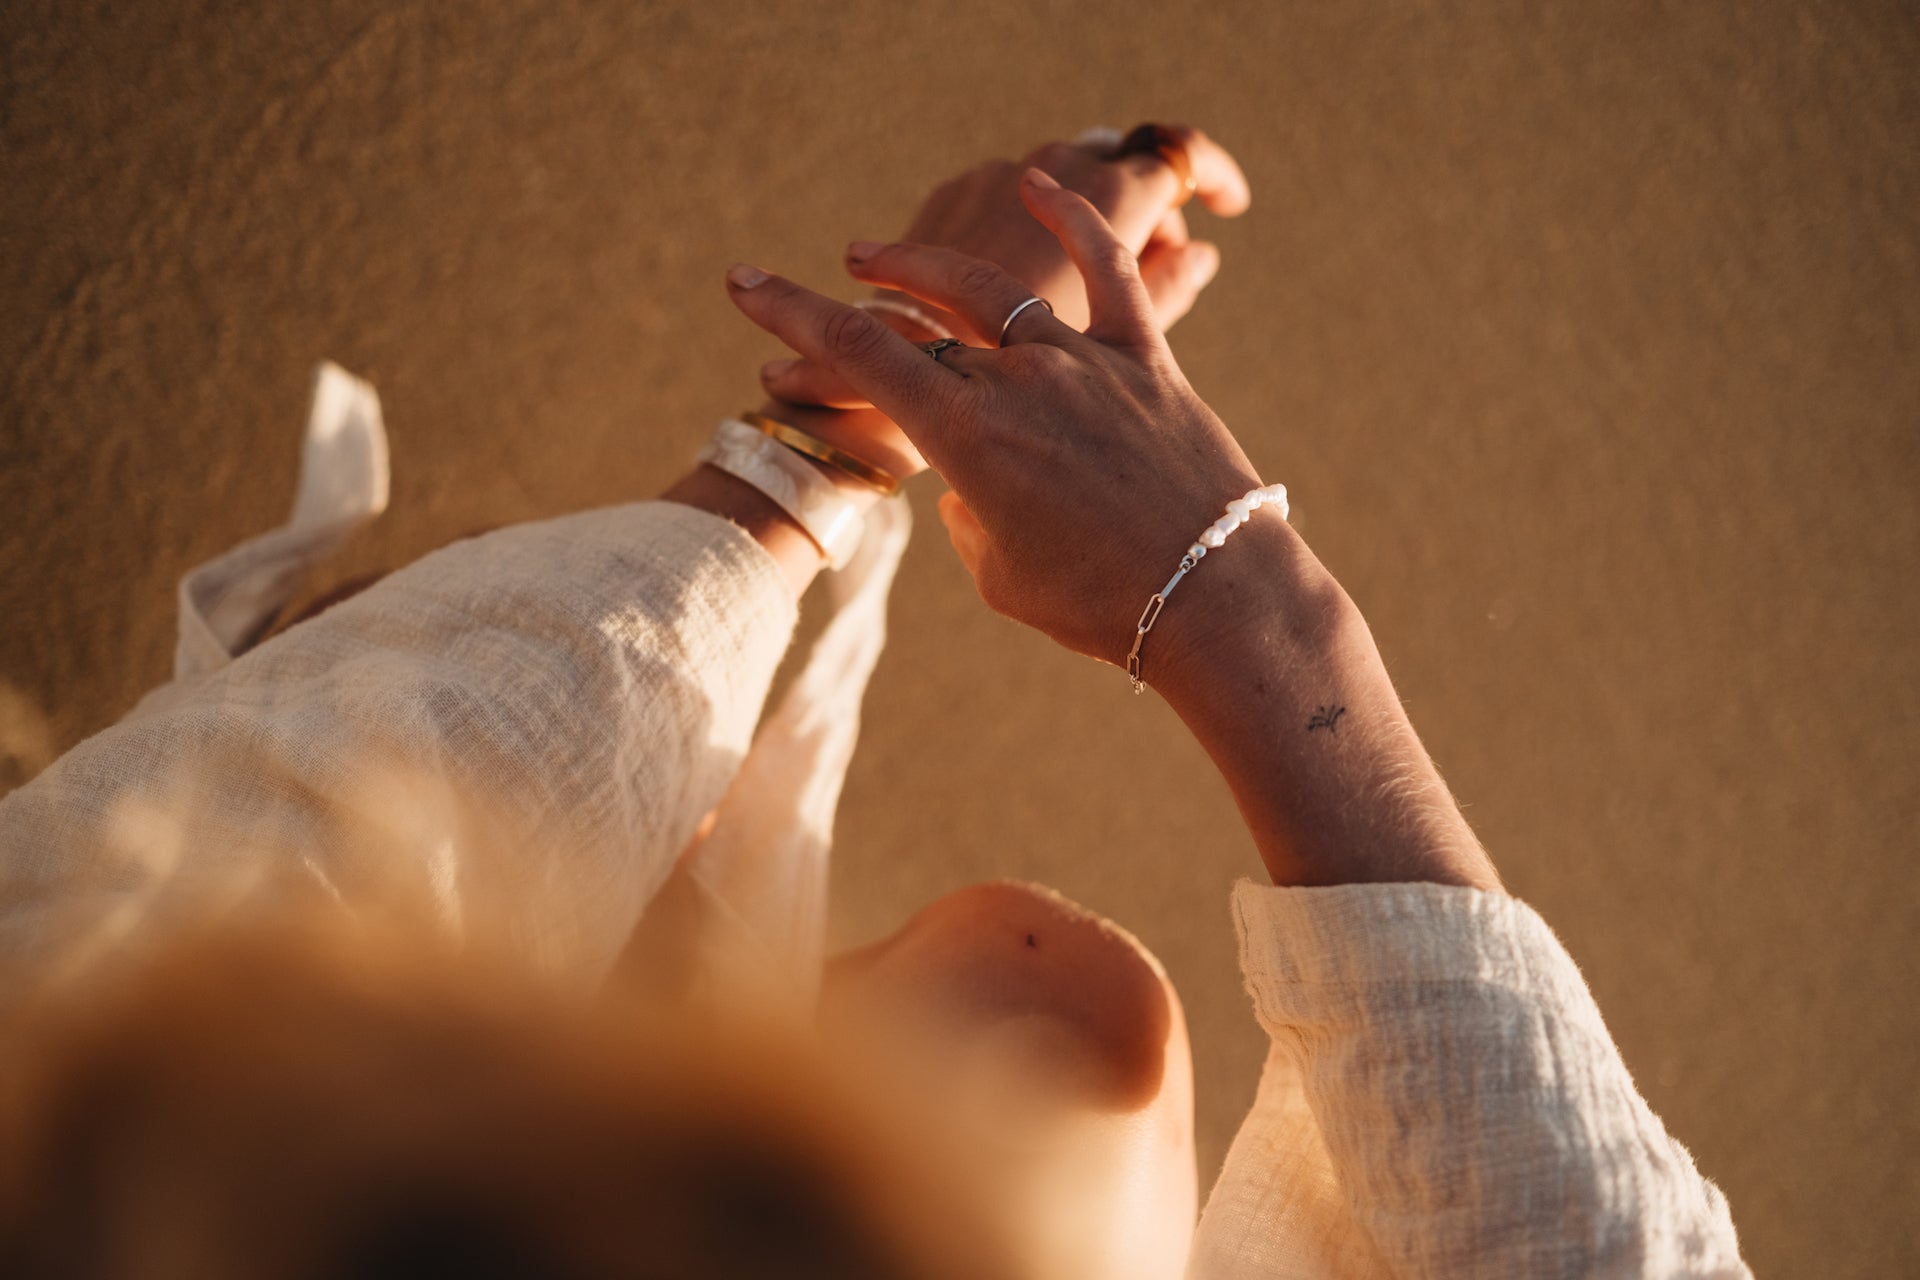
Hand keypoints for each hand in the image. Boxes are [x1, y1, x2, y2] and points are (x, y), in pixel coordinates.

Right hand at [723, 169, 1277, 667]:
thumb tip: (978, 479)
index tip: (747, 286)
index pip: (860, 356)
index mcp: (967, 439)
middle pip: (913, 329)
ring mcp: (1083, 361)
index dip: (793, 315)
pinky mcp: (1144, 359)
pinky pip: (1109, 272)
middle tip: (799, 290)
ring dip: (923, 268)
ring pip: (989, 291)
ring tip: (875, 256)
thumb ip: (973, 512)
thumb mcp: (1001, 574)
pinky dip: (1074, 221)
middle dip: (842, 308)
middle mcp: (1017, 382)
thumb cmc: (1100, 603)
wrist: (1214, 598)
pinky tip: (1038, 187)